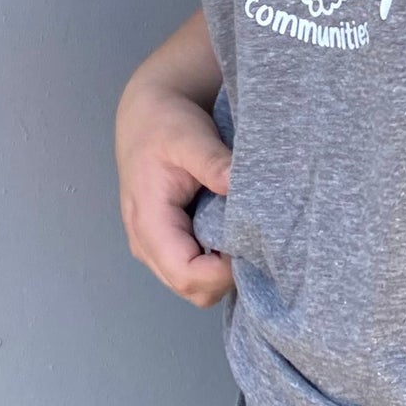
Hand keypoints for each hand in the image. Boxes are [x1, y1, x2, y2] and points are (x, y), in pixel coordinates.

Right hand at [115, 80, 233, 307]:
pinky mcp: (171, 242)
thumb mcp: (189, 136)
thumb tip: (237, 185)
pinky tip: (237, 232)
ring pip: (196, 285)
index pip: (188, 275)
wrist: (147, 115)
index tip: (253, 243)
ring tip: (248, 233)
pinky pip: (197, 270)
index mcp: (148, 223)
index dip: (224, 272)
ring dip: (224, 270)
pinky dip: (219, 261)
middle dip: (228, 275)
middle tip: (257, 240)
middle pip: (193, 290)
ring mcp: (157, 248)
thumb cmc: (165, 124)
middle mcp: (148, 245)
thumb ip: (212, 162)